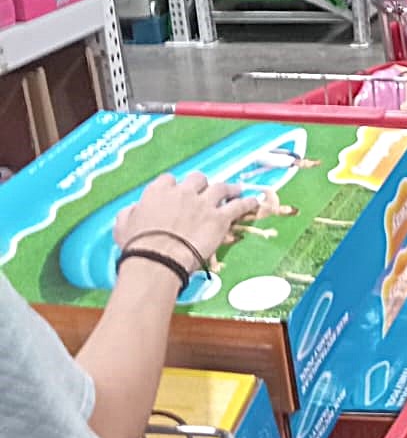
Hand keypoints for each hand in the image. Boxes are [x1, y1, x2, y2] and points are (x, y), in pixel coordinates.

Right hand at [115, 173, 260, 271]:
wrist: (158, 258)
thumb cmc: (138, 245)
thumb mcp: (123, 225)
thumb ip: (130, 213)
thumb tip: (133, 211)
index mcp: (159, 191)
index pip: (169, 180)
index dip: (175, 187)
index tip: (178, 193)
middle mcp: (183, 192)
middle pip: (197, 179)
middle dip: (202, 184)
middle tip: (206, 190)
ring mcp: (204, 204)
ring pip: (220, 188)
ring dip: (228, 189)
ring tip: (235, 190)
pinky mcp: (220, 218)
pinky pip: (237, 206)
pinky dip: (246, 203)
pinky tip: (253, 202)